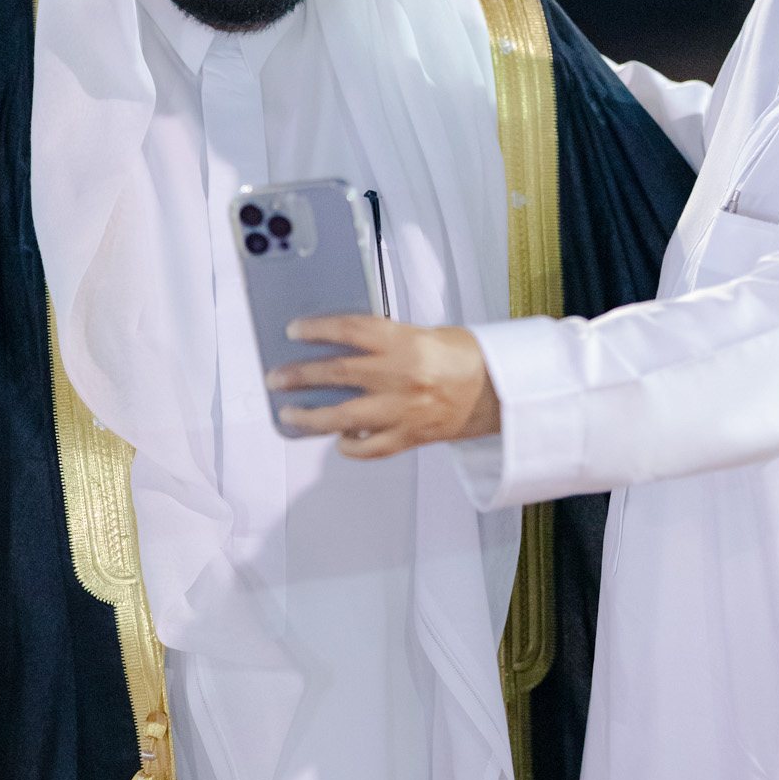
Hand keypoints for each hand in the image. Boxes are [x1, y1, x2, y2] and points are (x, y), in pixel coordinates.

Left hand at [266, 316, 498, 458]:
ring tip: (290, 415)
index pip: (349, 330)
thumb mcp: (427, 333)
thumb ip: (388, 340)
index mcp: (405, 343)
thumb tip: (346, 345)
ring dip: (310, 418)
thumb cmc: (467, 359)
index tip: (294, 330)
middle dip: (299, 377)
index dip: (317, 329)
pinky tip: (339, 440)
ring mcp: (402, 412)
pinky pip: (367, 449)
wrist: (500, 393)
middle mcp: (399, 377)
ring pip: (342, 419)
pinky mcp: (409, 438)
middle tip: (277, 378)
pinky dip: (348, 447)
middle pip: (335, 374)